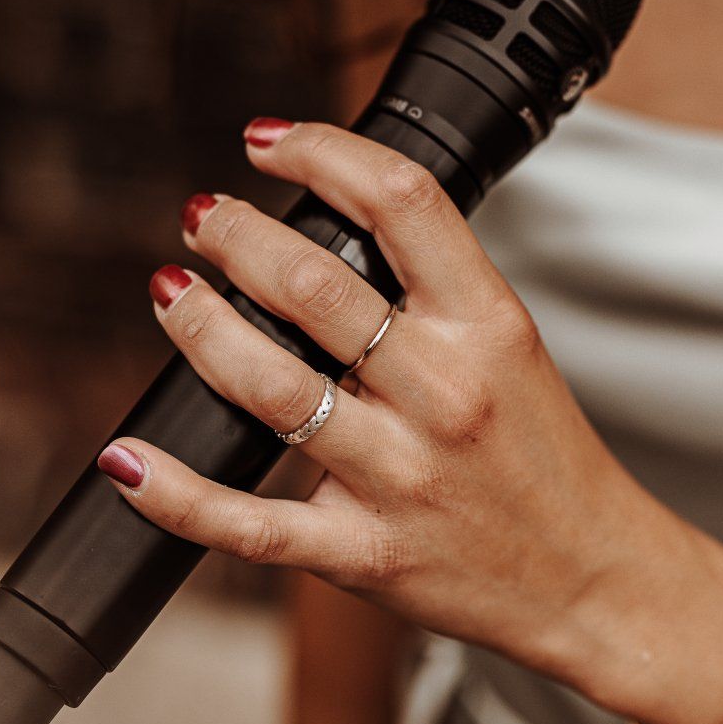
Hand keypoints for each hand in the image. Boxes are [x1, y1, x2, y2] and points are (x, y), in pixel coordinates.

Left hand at [95, 118, 722, 712]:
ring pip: (269, 385)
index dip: (319, 152)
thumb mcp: (513, 348)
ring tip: (172, 290)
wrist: (594, 581)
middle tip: (202, 218)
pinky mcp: (361, 554)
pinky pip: (246, 523)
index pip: (400, 202)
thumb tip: (328, 221)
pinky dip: (174, 491)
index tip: (266, 142)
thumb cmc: (546, 462)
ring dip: (199, 325)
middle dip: (235, 235)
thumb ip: (432, 290)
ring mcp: (399, 477)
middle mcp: (444, 394)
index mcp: (489, 328)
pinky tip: (128, 457)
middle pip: (313, 285)